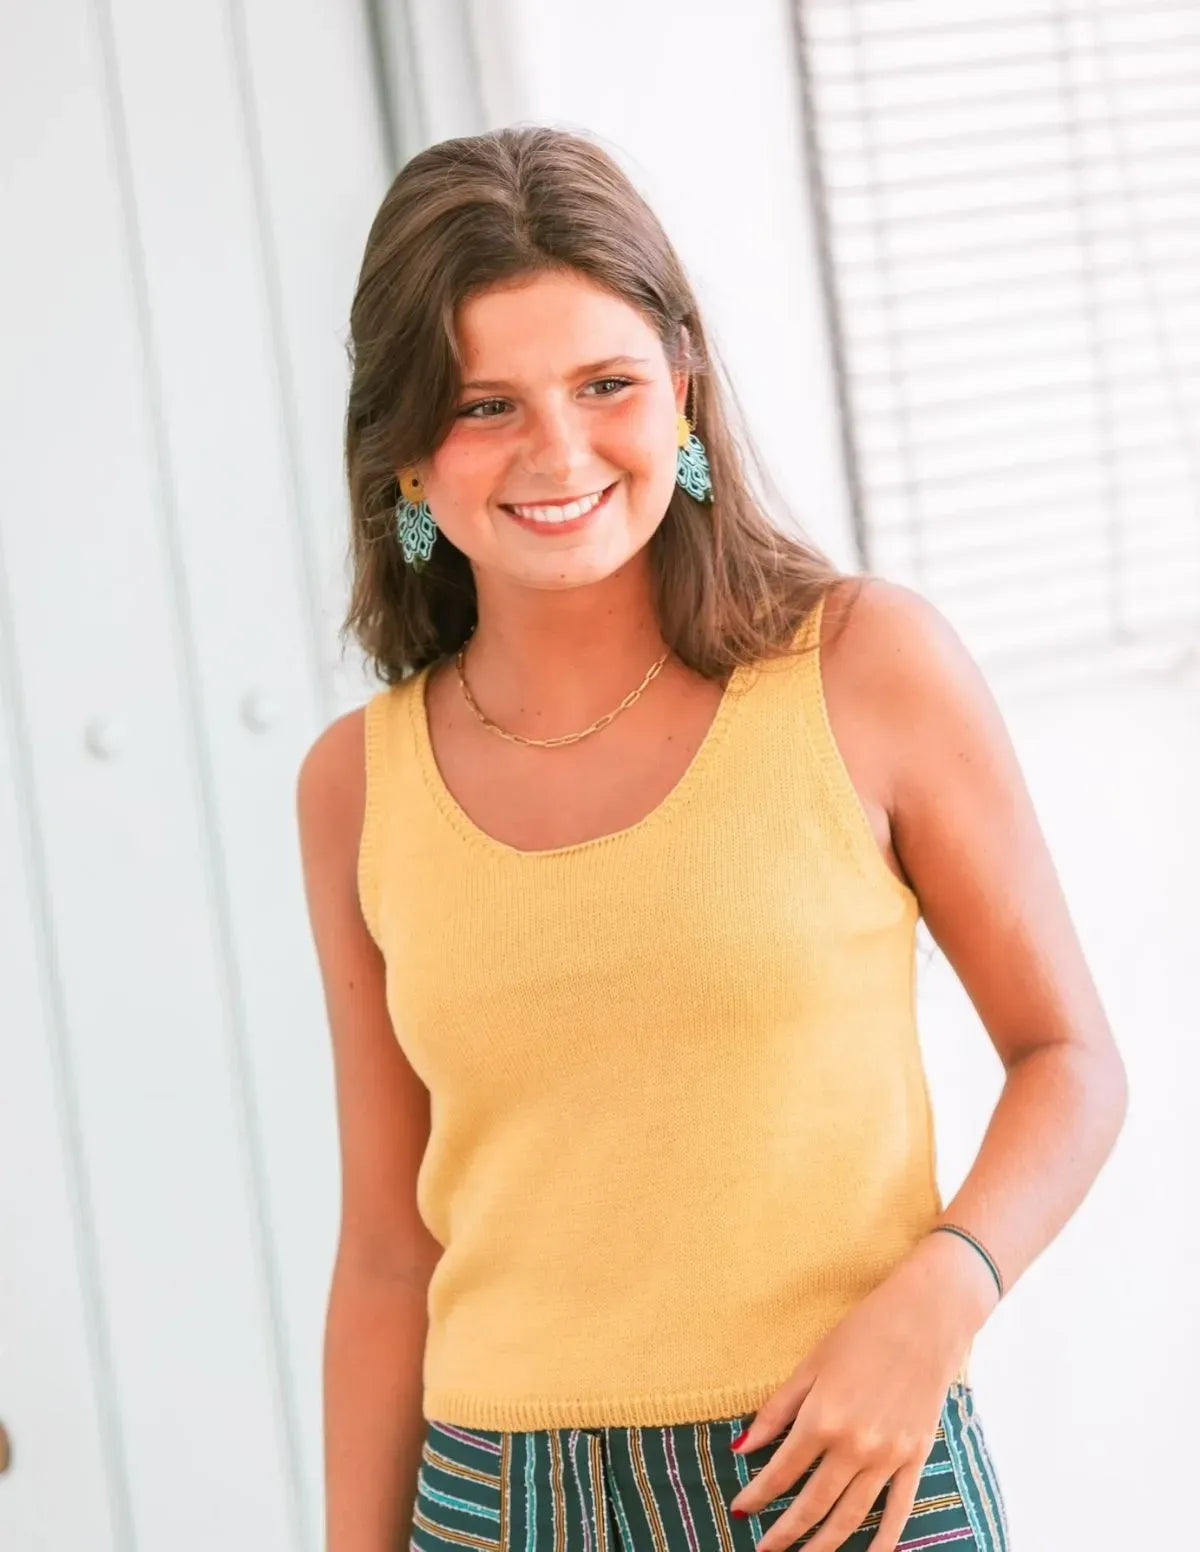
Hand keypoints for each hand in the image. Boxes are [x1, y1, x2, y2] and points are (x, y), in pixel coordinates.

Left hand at [726, 1234, 996, 1551]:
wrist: (925, 1317)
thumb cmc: (862, 1332)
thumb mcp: (811, 1364)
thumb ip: (776, 1410)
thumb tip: (742, 1448)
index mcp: (822, 1419)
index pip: (781, 1472)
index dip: (757, 1496)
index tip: (740, 1510)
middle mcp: (855, 1446)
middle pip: (813, 1505)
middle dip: (784, 1534)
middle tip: (762, 1551)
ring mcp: (889, 1456)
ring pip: (851, 1517)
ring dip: (824, 1544)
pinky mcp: (916, 1457)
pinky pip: (899, 1511)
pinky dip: (884, 1542)